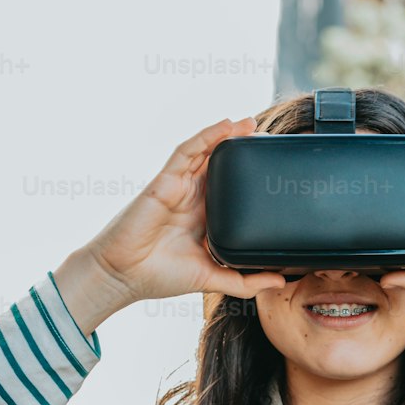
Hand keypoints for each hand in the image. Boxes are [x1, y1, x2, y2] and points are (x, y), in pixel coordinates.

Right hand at [51, 116, 285, 333]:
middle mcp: (193, 198)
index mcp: (204, 218)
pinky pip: (187, 151)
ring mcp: (179, 187)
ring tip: (251, 123)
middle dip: (243, 149)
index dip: (251, 177)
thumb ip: (245, 281)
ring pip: (206, 152)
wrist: (124, 275)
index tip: (276, 169)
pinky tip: (226, 125)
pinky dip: (207, 136)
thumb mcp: (212, 279)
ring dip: (228, 135)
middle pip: (222, 165)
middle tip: (269, 139)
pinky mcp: (166, 181)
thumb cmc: (159, 276)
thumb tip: (280, 280)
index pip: (231, 190)